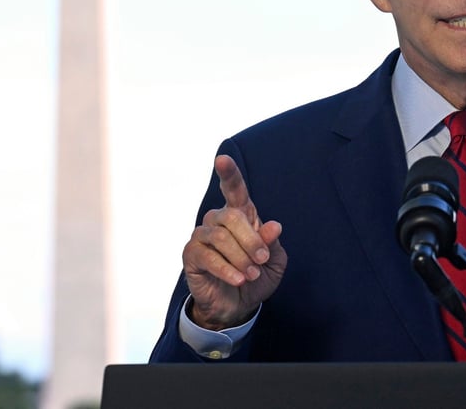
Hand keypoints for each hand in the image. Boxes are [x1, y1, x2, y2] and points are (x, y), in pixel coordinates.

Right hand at [181, 155, 287, 329]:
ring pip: (220, 237)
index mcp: (241, 215)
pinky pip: (208, 256)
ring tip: (251, 274)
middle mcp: (218, 220)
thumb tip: (274, 226)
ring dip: (241, 257)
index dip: (229, 173)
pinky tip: (238, 279)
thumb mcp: (273, 261)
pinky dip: (227, 269)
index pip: (234, 189)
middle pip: (233, 216)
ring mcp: (201, 236)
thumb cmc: (256, 276)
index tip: (222, 159)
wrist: (237, 305)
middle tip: (262, 260)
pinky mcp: (191, 255)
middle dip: (252, 240)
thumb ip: (272, 243)